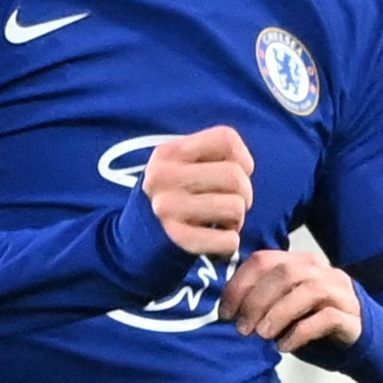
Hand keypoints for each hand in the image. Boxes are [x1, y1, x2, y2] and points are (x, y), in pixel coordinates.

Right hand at [143, 124, 253, 262]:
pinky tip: (215, 240)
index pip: (226, 139)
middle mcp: (163, 176)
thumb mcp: (180, 165)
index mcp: (169, 152)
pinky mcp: (177, 239)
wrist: (137, 237)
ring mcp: (168, 208)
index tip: (238, 175)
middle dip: (245, 194)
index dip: (244, 159)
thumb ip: (210, 155)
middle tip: (231, 206)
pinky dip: (230, 244)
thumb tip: (245, 166)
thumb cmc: (174, 196)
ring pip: (236, 207)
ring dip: (237, 220)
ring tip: (220, 222)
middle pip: (235, 176)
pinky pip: (228, 240)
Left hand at [222, 245, 360, 353]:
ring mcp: (339, 292)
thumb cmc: (313, 321)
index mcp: (299, 263)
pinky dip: (300, 332)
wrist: (357, 339)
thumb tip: (228, 312)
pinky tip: (284, 346)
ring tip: (262, 335)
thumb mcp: (284, 305)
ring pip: (308, 291)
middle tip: (242, 328)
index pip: (264, 260)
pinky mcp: (352, 316)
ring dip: (278, 313)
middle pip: (285, 273)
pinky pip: (326, 318)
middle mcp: (320, 271)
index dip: (240, 285)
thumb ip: (262, 300)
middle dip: (257, 300)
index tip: (225, 312)